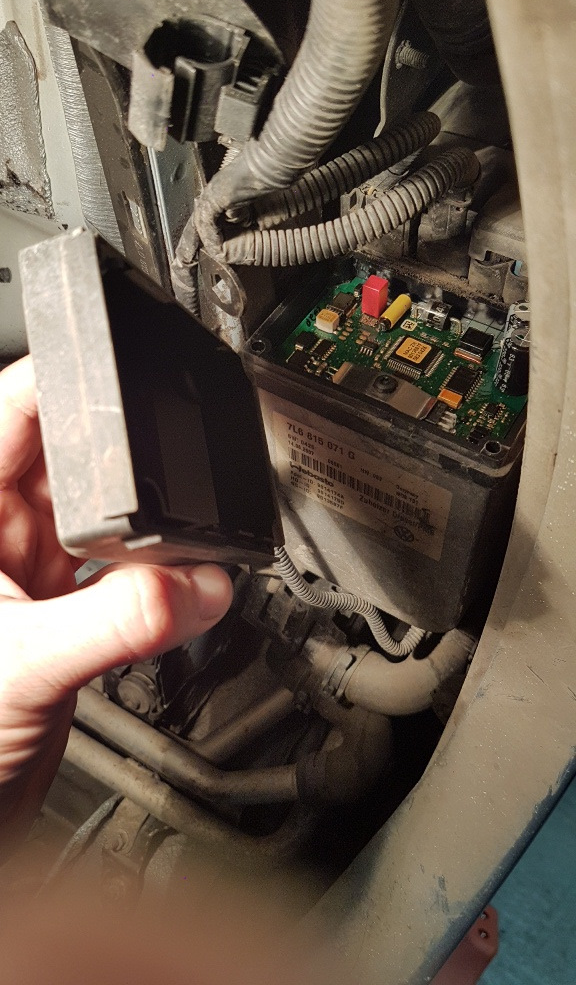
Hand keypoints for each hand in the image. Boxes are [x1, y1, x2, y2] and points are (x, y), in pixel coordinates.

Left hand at [0, 357, 231, 857]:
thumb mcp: (21, 666)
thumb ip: (116, 622)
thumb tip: (196, 585)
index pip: (12, 411)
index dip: (61, 379)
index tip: (118, 360)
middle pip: (69, 458)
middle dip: (122, 452)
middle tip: (174, 449)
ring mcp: (29, 572)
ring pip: (102, 517)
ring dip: (147, 522)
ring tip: (191, 520)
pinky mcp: (63, 613)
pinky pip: (120, 575)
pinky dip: (156, 576)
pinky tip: (185, 580)